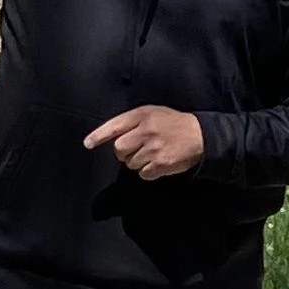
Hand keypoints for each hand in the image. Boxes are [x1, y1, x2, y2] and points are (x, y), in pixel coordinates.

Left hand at [83, 106, 205, 179]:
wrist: (200, 135)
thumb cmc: (172, 123)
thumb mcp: (152, 113)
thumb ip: (132, 122)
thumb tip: (110, 138)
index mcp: (142, 115)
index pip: (114, 126)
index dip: (98, 136)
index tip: (87, 144)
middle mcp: (146, 131)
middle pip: (119, 149)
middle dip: (124, 152)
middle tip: (136, 149)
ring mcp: (153, 149)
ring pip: (130, 164)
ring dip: (138, 162)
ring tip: (152, 153)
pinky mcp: (161, 164)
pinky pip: (143, 174)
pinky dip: (148, 172)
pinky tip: (158, 163)